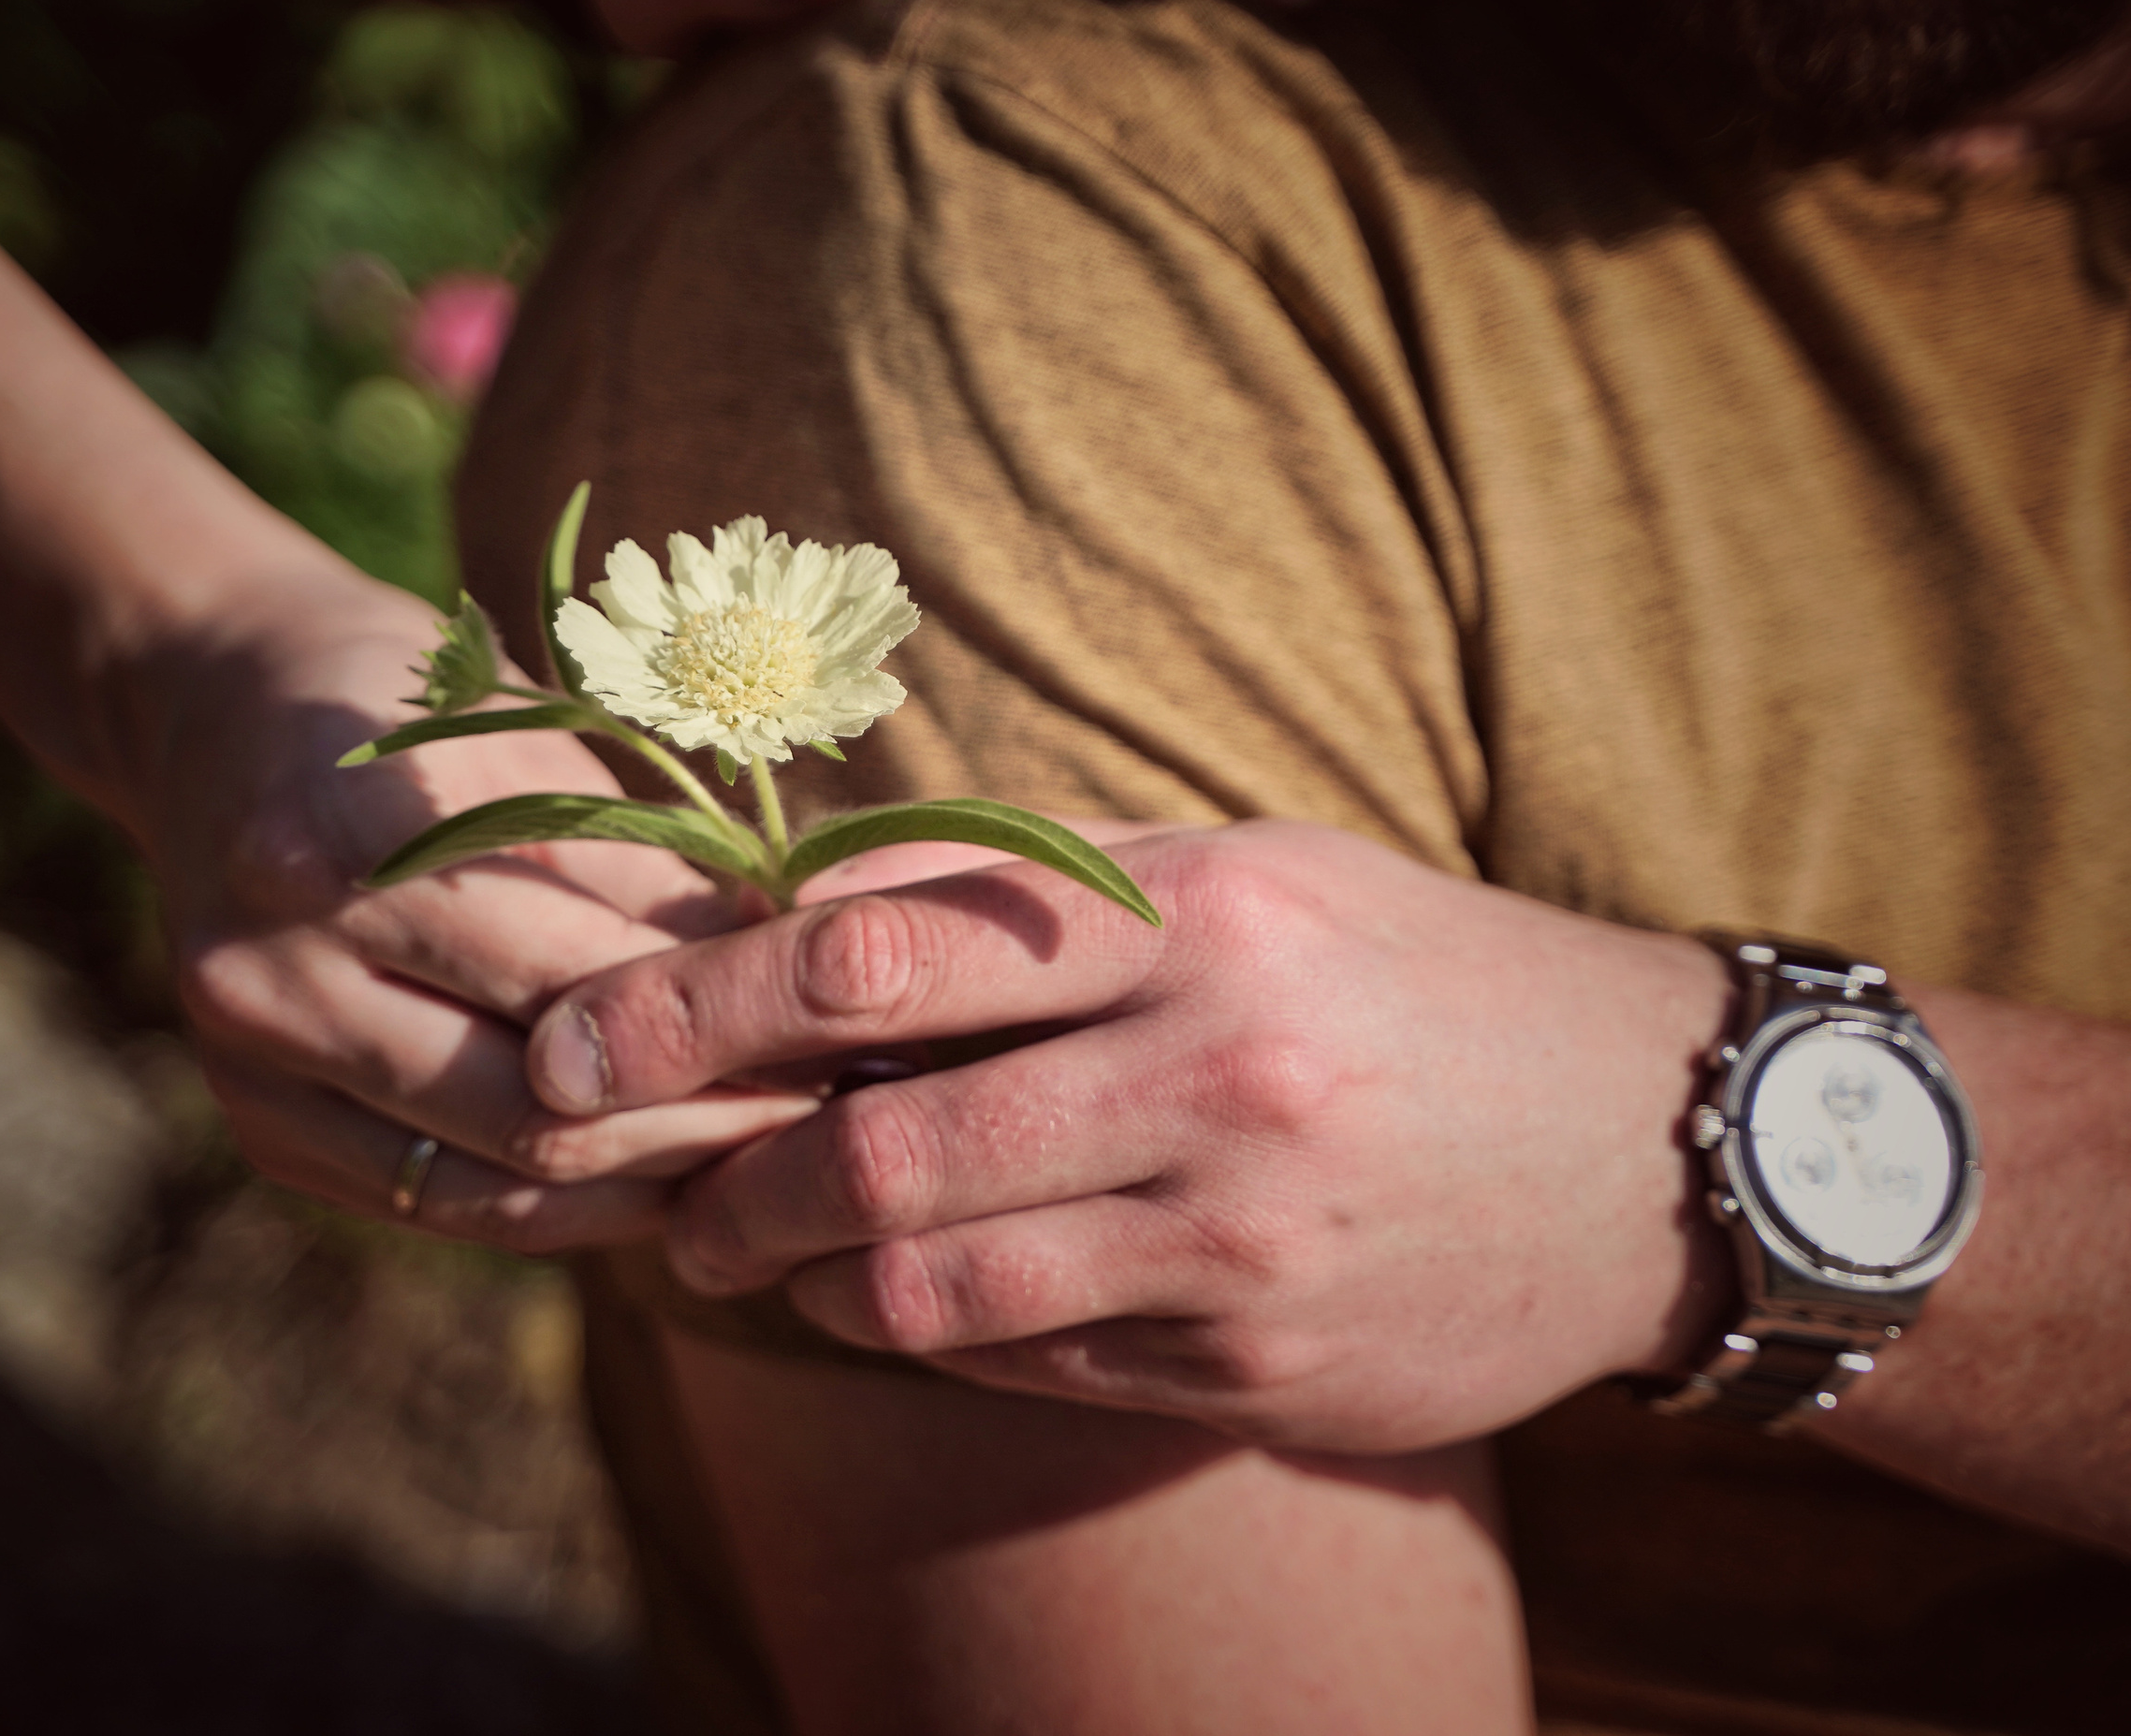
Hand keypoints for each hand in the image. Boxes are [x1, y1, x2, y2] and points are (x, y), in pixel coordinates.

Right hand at [108, 564, 821, 1252]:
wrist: (217, 716)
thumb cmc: (413, 713)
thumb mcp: (538, 752)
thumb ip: (652, 872)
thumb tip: (806, 972)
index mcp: (343, 840)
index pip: (579, 979)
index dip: (728, 1020)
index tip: (847, 1032)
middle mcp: (273, 965)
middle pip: (540, 1108)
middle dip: (708, 1124)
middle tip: (835, 1117)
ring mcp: (251, 1064)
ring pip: (498, 1182)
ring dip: (650, 1184)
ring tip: (773, 1160)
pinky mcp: (260, 1131)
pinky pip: (446, 1205)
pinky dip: (567, 1208)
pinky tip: (662, 1180)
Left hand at [520, 821, 1737, 1451]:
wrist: (1660, 1146)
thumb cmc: (1415, 974)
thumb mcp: (1251, 868)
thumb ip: (1038, 878)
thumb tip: (808, 904)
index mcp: (1197, 913)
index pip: (877, 953)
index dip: (692, 1007)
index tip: (576, 1049)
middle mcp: (1212, 1074)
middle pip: (874, 1151)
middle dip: (718, 1186)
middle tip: (653, 1194)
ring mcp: (1241, 1240)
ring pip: (931, 1287)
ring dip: (807, 1280)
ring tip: (761, 1255)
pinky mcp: (1262, 1368)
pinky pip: (1029, 1364)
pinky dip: (933, 1333)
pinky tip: (917, 1297)